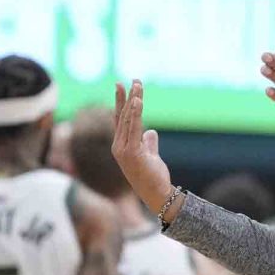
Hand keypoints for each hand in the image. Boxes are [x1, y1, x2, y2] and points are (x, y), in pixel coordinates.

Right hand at [111, 81, 176, 215]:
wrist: (156, 194)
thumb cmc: (153, 177)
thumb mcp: (151, 156)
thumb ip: (149, 143)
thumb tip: (151, 131)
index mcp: (121, 146)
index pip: (120, 119)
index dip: (122, 102)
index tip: (124, 86)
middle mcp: (118, 146)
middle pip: (122, 116)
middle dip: (127, 97)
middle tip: (133, 80)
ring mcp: (123, 149)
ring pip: (128, 119)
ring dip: (133, 100)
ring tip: (138, 85)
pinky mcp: (131, 152)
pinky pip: (133, 128)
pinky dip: (135, 113)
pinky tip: (137, 101)